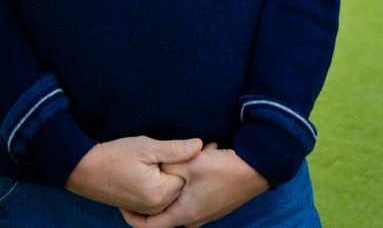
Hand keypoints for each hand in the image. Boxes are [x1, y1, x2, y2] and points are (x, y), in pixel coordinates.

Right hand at [66, 136, 202, 213]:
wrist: (84, 169)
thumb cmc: (114, 155)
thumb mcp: (147, 147)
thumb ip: (175, 149)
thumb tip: (201, 145)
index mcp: (160, 193)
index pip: (190, 176)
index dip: (198, 160)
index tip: (210, 146)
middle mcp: (155, 206)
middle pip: (183, 186)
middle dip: (189, 169)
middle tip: (206, 149)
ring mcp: (146, 209)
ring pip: (172, 192)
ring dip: (176, 176)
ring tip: (178, 158)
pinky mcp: (138, 207)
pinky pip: (161, 197)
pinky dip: (165, 184)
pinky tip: (163, 170)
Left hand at [120, 144, 269, 227]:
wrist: (258, 169)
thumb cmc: (223, 168)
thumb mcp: (189, 164)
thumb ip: (168, 166)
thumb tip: (153, 169)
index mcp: (183, 215)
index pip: (149, 226)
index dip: (132, 216)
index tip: (123, 202)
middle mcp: (194, 219)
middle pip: (165, 212)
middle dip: (157, 192)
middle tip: (152, 172)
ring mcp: (207, 213)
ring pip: (181, 201)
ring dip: (177, 183)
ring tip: (181, 161)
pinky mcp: (216, 204)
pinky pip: (194, 197)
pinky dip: (190, 183)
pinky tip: (199, 161)